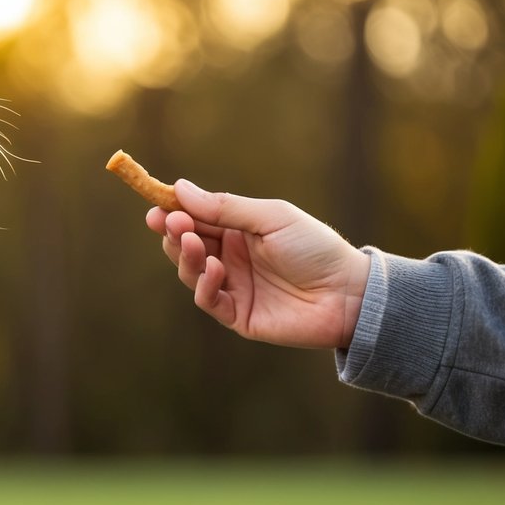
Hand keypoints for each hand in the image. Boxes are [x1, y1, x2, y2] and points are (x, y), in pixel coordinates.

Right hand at [146, 180, 370, 348]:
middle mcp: (230, 259)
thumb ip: (227, 207)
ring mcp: (232, 287)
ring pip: (191, 272)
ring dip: (185, 256)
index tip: (156, 206)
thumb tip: (181, 188)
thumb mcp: (272, 218)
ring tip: (191, 241)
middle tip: (170, 222)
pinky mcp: (237, 315)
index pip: (196, 220)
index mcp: (239, 232)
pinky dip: (204, 284)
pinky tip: (212, 268)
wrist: (349, 293)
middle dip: (174, 233)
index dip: (174, 213)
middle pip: (187, 245)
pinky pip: (209, 300)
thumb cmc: (316, 249)